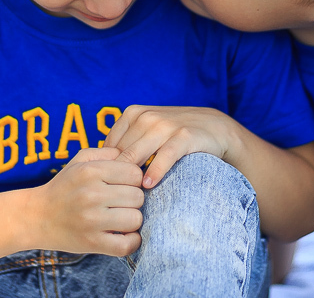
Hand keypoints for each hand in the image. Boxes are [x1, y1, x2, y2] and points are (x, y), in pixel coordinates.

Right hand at [27, 146, 144, 256]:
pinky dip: (131, 242)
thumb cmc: (63, 187)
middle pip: (138, 197)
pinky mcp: (91, 243)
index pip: (135, 174)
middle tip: (120, 203)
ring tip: (120, 218)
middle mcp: (91, 194)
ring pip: (135, 219)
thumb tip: (132, 156)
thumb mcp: (79, 161)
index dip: (134, 180)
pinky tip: (124, 235)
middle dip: (133, 200)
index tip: (124, 186)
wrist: (36, 217)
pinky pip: (126, 245)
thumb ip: (107, 153)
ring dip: (131, 220)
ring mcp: (92, 220)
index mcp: (91, 171)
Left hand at [103, 105, 237, 188]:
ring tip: (126, 197)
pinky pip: (164, 156)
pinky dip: (155, 171)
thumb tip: (99, 169)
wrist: (215, 127)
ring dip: (130, 177)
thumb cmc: (175, 134)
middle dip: (115, 176)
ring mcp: (165, 125)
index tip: (104, 189)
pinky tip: (148, 186)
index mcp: (133, 114)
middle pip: (121, 152)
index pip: (110, 145)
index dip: (106, 169)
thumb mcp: (149, 132)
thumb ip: (127, 144)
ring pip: (137, 154)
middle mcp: (146, 117)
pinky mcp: (183, 136)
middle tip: (110, 199)